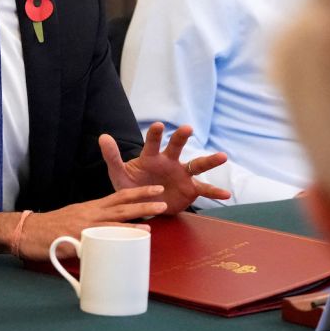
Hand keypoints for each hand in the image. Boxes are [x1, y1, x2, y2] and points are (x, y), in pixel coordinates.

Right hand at [0, 186, 165, 260]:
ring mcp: (85, 225)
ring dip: (136, 218)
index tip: (155, 190)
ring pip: (115, 219)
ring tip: (154, 219)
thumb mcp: (74, 223)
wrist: (26, 232)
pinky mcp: (78, 237)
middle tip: (163, 199)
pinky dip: (116, 238)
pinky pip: (100, 237)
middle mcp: (90, 213)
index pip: (118, 197)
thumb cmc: (50, 230)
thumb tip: (108, 235)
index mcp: (91, 208)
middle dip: (144, 201)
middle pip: (121, 205)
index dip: (138, 193)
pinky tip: (128, 241)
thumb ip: (92, 227)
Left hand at [101, 123, 229, 212]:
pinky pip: (204, 189)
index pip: (153, 143)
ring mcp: (182, 174)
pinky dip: (215, 191)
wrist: (143, 205)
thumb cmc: (131, 186)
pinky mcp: (190, 189)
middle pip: (177, 147)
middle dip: (181, 138)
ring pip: (197, 164)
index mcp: (151, 157)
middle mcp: (170, 162)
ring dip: (209, 160)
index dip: (155, 135)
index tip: (159, 125)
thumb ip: (112, 157)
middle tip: (187, 128)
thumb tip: (103, 136)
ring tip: (222, 156)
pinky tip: (226, 194)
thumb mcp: (119, 174)